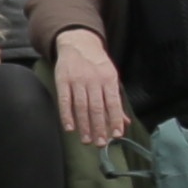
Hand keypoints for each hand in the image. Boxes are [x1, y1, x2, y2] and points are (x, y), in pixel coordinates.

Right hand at [51, 31, 126, 145]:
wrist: (78, 43)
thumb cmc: (97, 65)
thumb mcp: (110, 79)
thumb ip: (116, 102)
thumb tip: (125, 123)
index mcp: (108, 78)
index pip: (113, 103)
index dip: (115, 120)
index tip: (117, 135)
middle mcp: (93, 79)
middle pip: (96, 107)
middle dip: (99, 127)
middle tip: (100, 143)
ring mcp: (77, 80)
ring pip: (81, 106)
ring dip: (84, 125)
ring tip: (87, 140)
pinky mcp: (62, 80)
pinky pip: (64, 101)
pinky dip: (66, 115)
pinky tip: (70, 128)